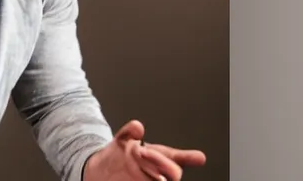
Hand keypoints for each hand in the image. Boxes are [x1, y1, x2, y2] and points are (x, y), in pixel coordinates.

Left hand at [84, 120, 207, 180]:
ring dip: (153, 177)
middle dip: (162, 162)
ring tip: (134, 168)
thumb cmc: (120, 155)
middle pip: (174, 174)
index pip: (178, 158)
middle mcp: (157, 173)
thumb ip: (130, 131)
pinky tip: (132, 180)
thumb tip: (137, 127)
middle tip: (143, 152)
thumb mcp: (123, 139)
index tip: (200, 158)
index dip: (190, 157)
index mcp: (159, 158)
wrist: (102, 170)